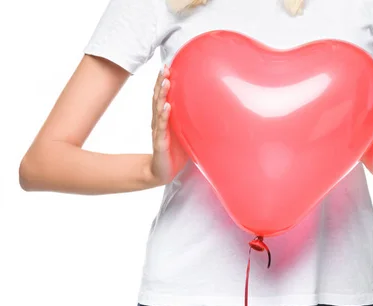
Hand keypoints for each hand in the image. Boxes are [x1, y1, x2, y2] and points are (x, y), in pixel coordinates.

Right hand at [150, 65, 188, 184]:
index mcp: (165, 118)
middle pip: (158, 97)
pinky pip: (161, 128)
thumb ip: (192, 120)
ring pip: (158, 109)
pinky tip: (166, 106)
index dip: (164, 81)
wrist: (161, 172)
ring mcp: (158, 131)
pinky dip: (163, 116)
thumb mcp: (186, 133)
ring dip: (162, 94)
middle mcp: (159, 121)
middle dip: (161, 82)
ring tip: (166, 81)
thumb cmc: (175, 151)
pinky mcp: (160, 143)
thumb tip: (214, 108)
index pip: (163, 95)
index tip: (168, 65)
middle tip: (165, 67)